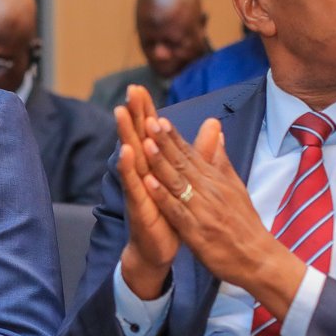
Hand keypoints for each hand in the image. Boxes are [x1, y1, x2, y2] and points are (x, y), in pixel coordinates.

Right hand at [114, 85, 187, 298]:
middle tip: (129, 90)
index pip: (151, 132)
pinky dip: (130, 169)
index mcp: (155, 165)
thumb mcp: (190, 179)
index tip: (140, 87)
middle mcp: (144, 173)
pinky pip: (134, 185)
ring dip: (126, 134)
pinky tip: (127, 153)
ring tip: (121, 113)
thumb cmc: (171, 213)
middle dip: (134, 114)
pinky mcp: (139, 205)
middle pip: (138, 137)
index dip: (147, 110)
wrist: (158, 248)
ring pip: (132, 157)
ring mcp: (138, 188)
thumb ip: (200, 150)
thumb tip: (213, 124)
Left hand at [139, 116, 307, 319]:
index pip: (191, 155)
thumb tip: (217, 133)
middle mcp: (210, 191)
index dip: (173, 137)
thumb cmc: (244, 224)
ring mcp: (203, 211)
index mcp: (216, 181)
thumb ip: (221, 162)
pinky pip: (177, 211)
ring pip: (178, 183)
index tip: (158, 118)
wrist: (258, 259)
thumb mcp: (236, 188)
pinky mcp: (198, 232)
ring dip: (161, 162)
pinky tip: (148, 183)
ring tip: (145, 143)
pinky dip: (163, 197)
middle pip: (183, 163)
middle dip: (163, 141)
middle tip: (147, 120)